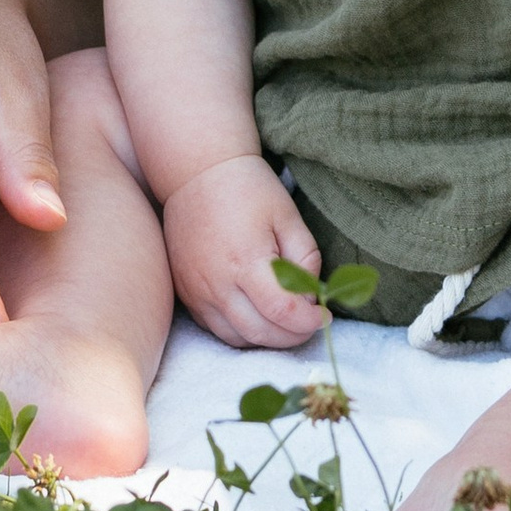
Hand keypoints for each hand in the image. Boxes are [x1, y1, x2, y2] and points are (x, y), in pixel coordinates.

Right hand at [161, 156, 330, 350]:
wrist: (196, 172)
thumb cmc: (248, 189)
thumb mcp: (288, 217)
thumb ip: (306, 260)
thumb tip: (310, 298)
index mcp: (246, 260)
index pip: (283, 312)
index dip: (309, 321)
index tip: (324, 316)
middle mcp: (217, 283)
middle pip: (261, 333)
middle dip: (293, 335)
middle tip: (310, 322)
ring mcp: (197, 291)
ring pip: (238, 338)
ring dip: (267, 338)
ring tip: (286, 321)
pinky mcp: (185, 293)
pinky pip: (216, 329)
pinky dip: (242, 331)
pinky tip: (258, 315)